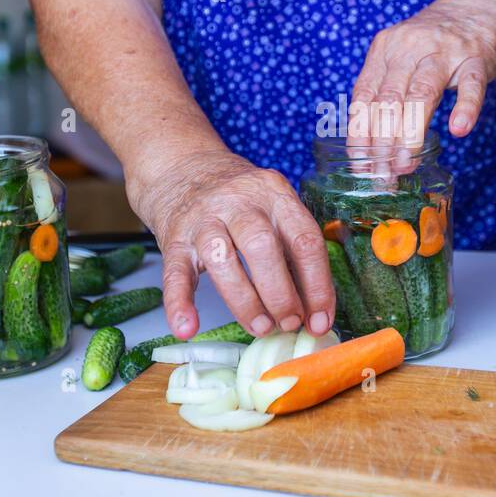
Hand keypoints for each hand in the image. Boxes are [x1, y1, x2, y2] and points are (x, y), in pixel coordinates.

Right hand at [127, 148, 334, 340]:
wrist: (182, 168)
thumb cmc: (239, 199)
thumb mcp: (273, 206)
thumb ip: (291, 248)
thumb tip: (313, 308)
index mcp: (274, 194)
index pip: (304, 240)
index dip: (317, 286)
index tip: (321, 320)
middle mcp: (239, 201)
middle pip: (263, 247)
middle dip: (281, 294)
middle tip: (290, 324)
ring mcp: (203, 219)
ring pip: (223, 260)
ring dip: (245, 301)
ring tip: (261, 327)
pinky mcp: (174, 238)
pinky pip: (175, 274)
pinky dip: (179, 303)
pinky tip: (188, 328)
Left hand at [350, 0, 495, 153]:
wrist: (484, 6)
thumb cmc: (438, 42)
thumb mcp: (403, 57)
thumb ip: (388, 91)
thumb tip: (372, 146)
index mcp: (385, 48)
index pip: (365, 96)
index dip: (360, 133)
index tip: (360, 165)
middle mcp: (410, 46)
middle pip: (389, 99)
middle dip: (383, 142)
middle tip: (383, 175)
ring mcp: (445, 50)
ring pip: (422, 93)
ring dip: (411, 132)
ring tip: (406, 163)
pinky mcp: (477, 57)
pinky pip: (472, 85)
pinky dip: (465, 107)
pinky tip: (459, 129)